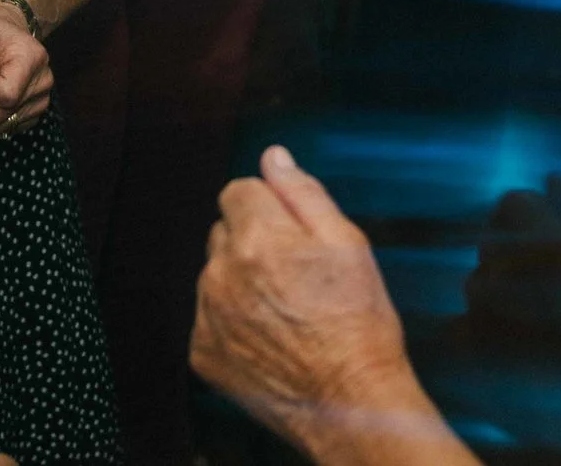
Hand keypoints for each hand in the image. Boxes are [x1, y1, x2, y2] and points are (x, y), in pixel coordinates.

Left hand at [192, 146, 426, 455]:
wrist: (350, 402)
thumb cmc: (357, 323)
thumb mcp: (347, 242)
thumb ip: (302, 193)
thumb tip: (274, 158)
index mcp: (257, 237)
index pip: (238, 190)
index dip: (268, 205)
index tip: (291, 231)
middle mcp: (222, 272)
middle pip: (224, 231)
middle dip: (253, 240)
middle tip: (295, 272)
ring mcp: (208, 314)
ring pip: (216, 274)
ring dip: (240, 280)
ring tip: (286, 309)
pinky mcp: (204, 351)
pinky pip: (210, 317)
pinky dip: (232, 321)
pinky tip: (269, 336)